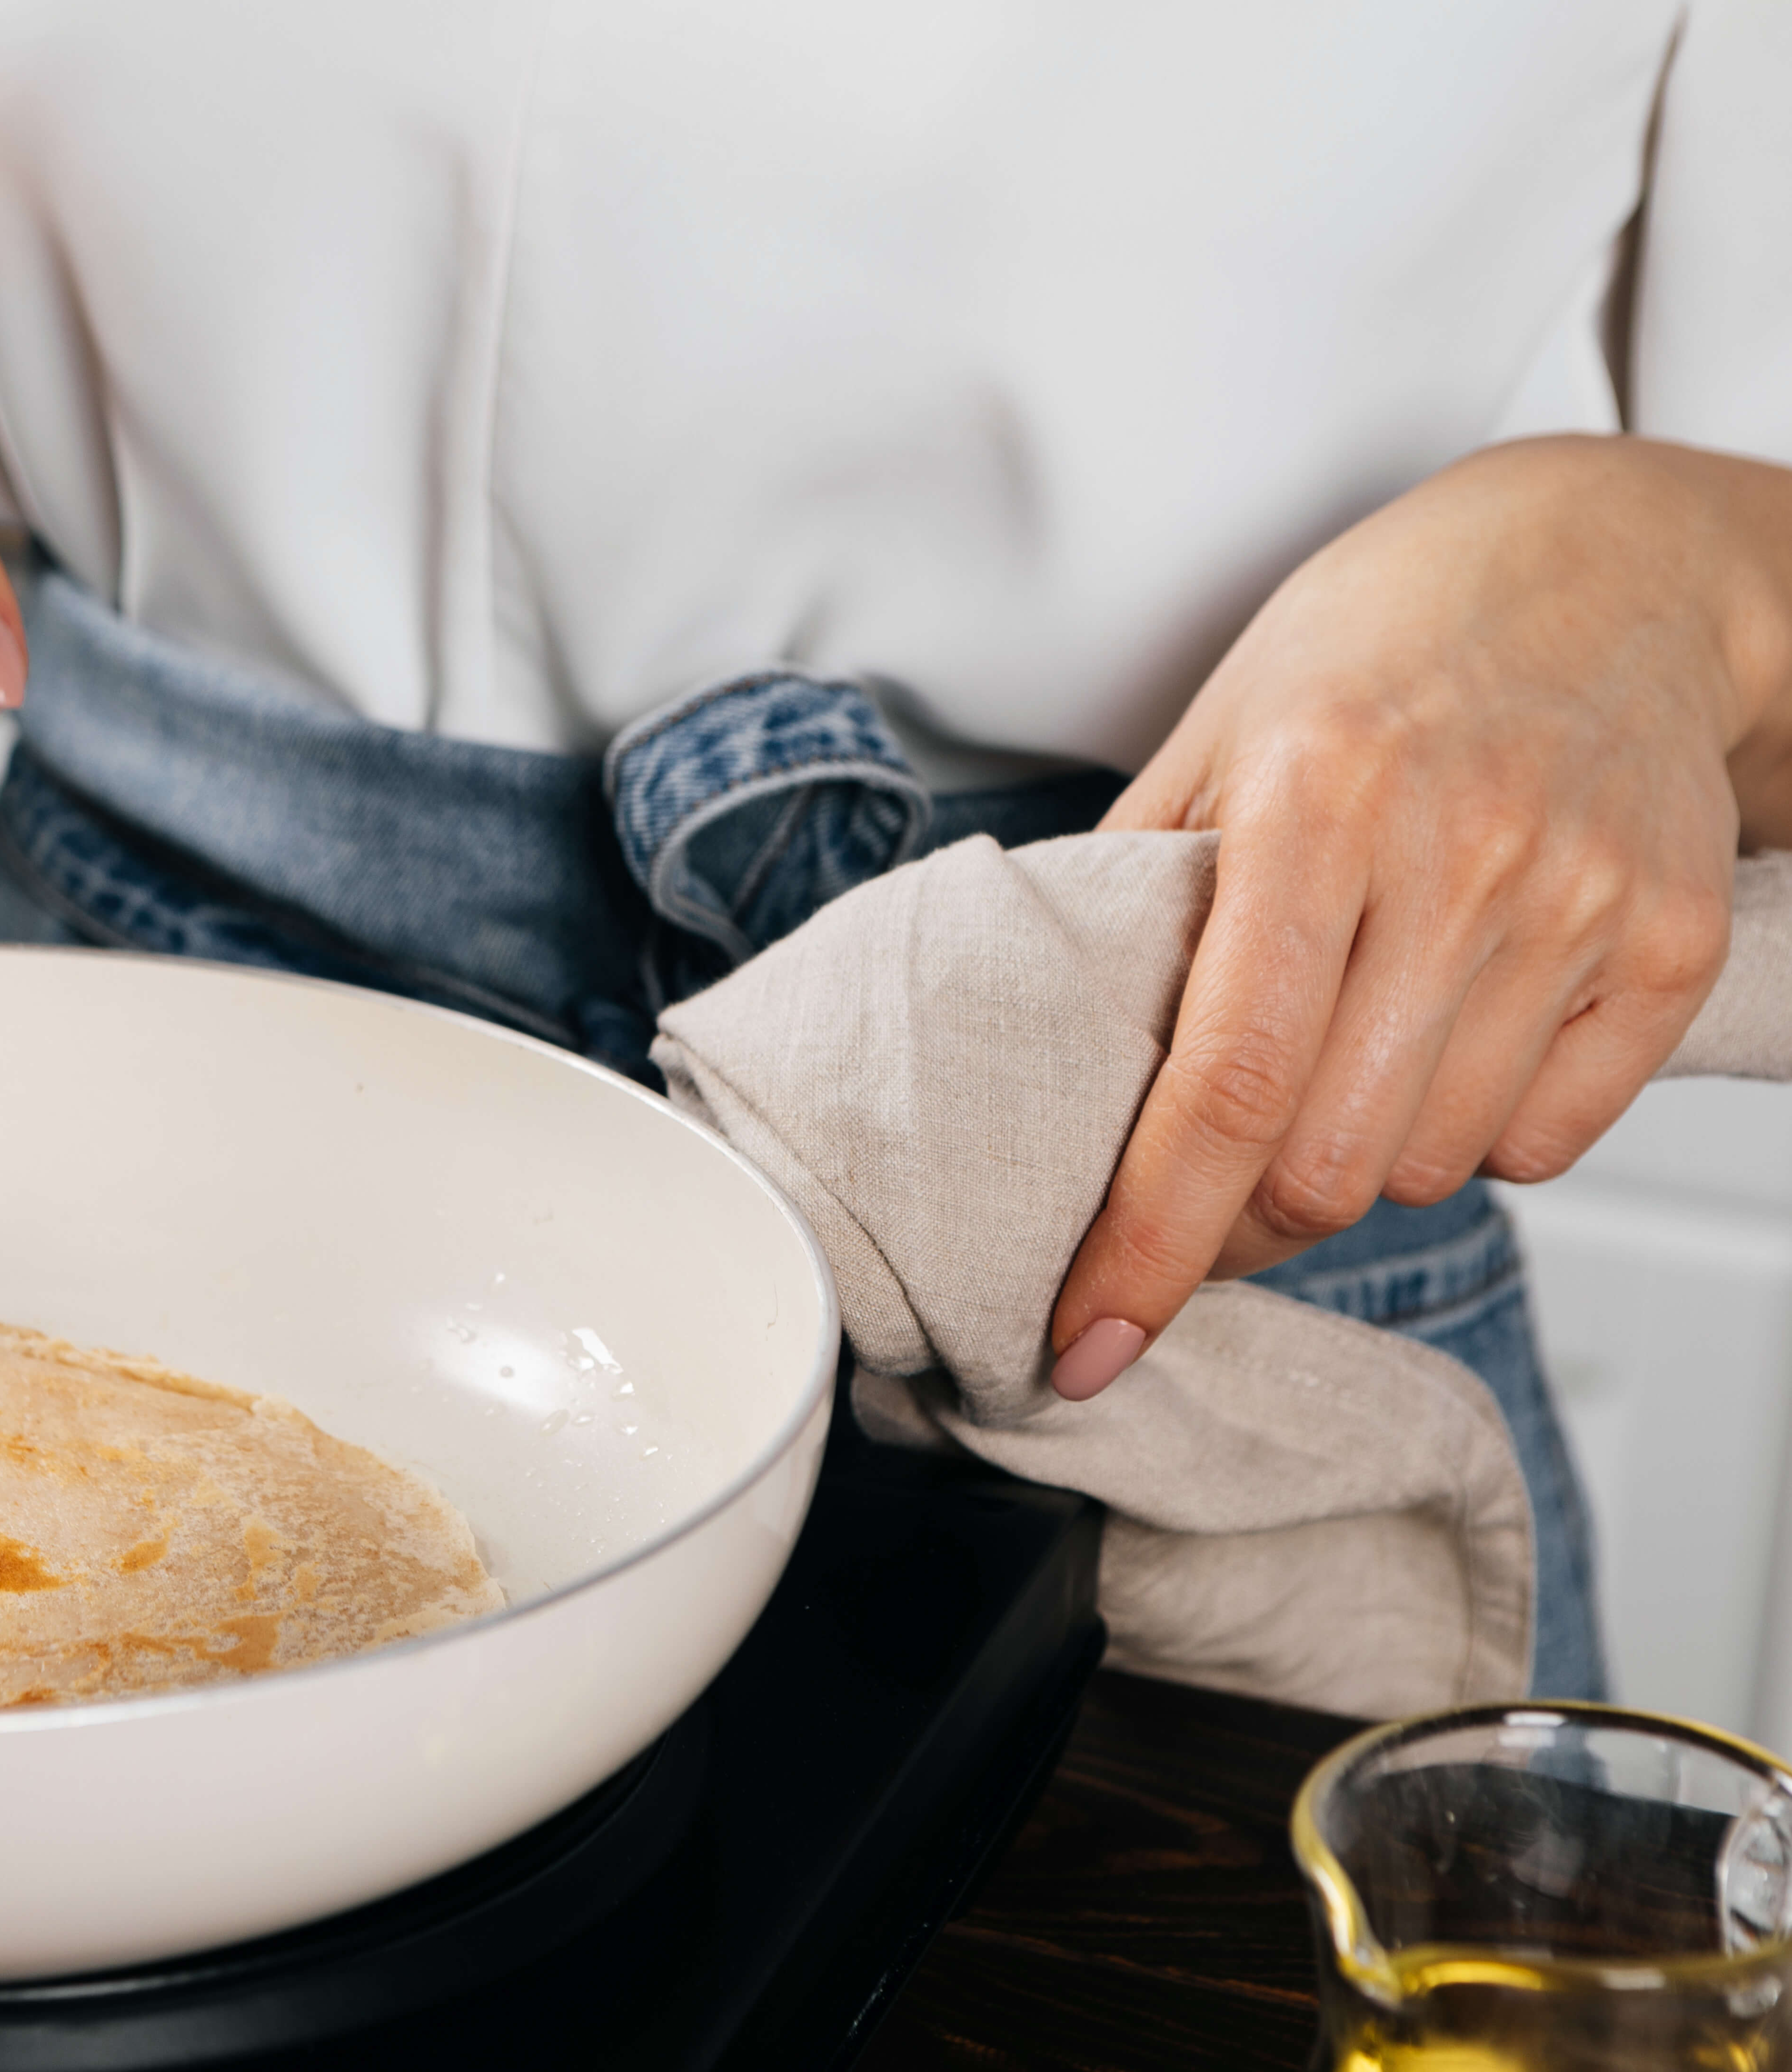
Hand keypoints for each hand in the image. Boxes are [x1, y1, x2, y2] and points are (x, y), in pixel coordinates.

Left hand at [1050, 434, 1791, 1398]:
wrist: (1602, 566)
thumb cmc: (1384, 645)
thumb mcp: (1219, 729)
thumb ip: (1135, 889)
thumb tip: (1044, 1047)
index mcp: (1315, 800)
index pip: (1218, 1085)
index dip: (1144, 1240)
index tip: (1084, 1338)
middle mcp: (1456, 855)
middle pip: (1323, 1159)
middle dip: (1247, 1214)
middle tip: (1215, 1180)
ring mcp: (1579, 902)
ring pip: (1433, 1165)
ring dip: (1361, 1163)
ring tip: (1344, 1061)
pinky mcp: (1672, 946)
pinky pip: (1547, 1140)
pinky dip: (1480, 1133)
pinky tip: (1450, 1041)